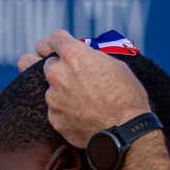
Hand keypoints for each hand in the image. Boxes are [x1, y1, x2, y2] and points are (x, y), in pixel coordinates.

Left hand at [23, 30, 151, 147]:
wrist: (125, 131)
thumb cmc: (127, 97)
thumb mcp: (115, 66)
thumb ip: (92, 58)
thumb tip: (86, 58)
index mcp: (74, 55)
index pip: (53, 39)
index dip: (54, 43)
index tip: (53, 48)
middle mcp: (58, 74)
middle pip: (43, 63)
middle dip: (56, 68)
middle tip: (69, 76)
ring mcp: (53, 98)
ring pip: (49, 89)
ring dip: (60, 92)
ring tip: (81, 101)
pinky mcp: (54, 118)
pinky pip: (55, 110)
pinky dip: (64, 111)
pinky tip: (81, 115)